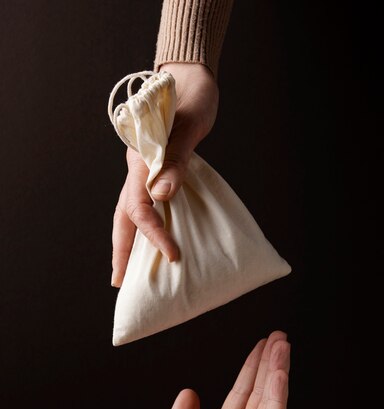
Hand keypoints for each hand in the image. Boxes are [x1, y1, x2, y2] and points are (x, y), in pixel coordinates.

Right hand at [111, 62, 218, 286]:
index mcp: (141, 160)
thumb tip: (162, 196)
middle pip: (123, 216)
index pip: (140, 206)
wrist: (190, 80)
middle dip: (122, 250)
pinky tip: (149, 240)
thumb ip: (176, 159)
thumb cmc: (192, 99)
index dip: (155, 233)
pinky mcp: (155, 171)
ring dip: (128, 241)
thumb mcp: (188, 126)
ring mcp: (144, 170)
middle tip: (118, 282)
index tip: (173, 254)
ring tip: (126, 270)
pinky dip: (144, 226)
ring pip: (129, 212)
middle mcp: (138, 168)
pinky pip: (144, 203)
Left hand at [145, 331, 290, 408]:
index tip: (259, 348)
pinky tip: (279, 376)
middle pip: (258, 394)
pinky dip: (277, 399)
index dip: (250, 371)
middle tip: (278, 338)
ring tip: (282, 346)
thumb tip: (188, 393)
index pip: (240, 396)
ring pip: (269, 403)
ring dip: (276, 374)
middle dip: (268, 365)